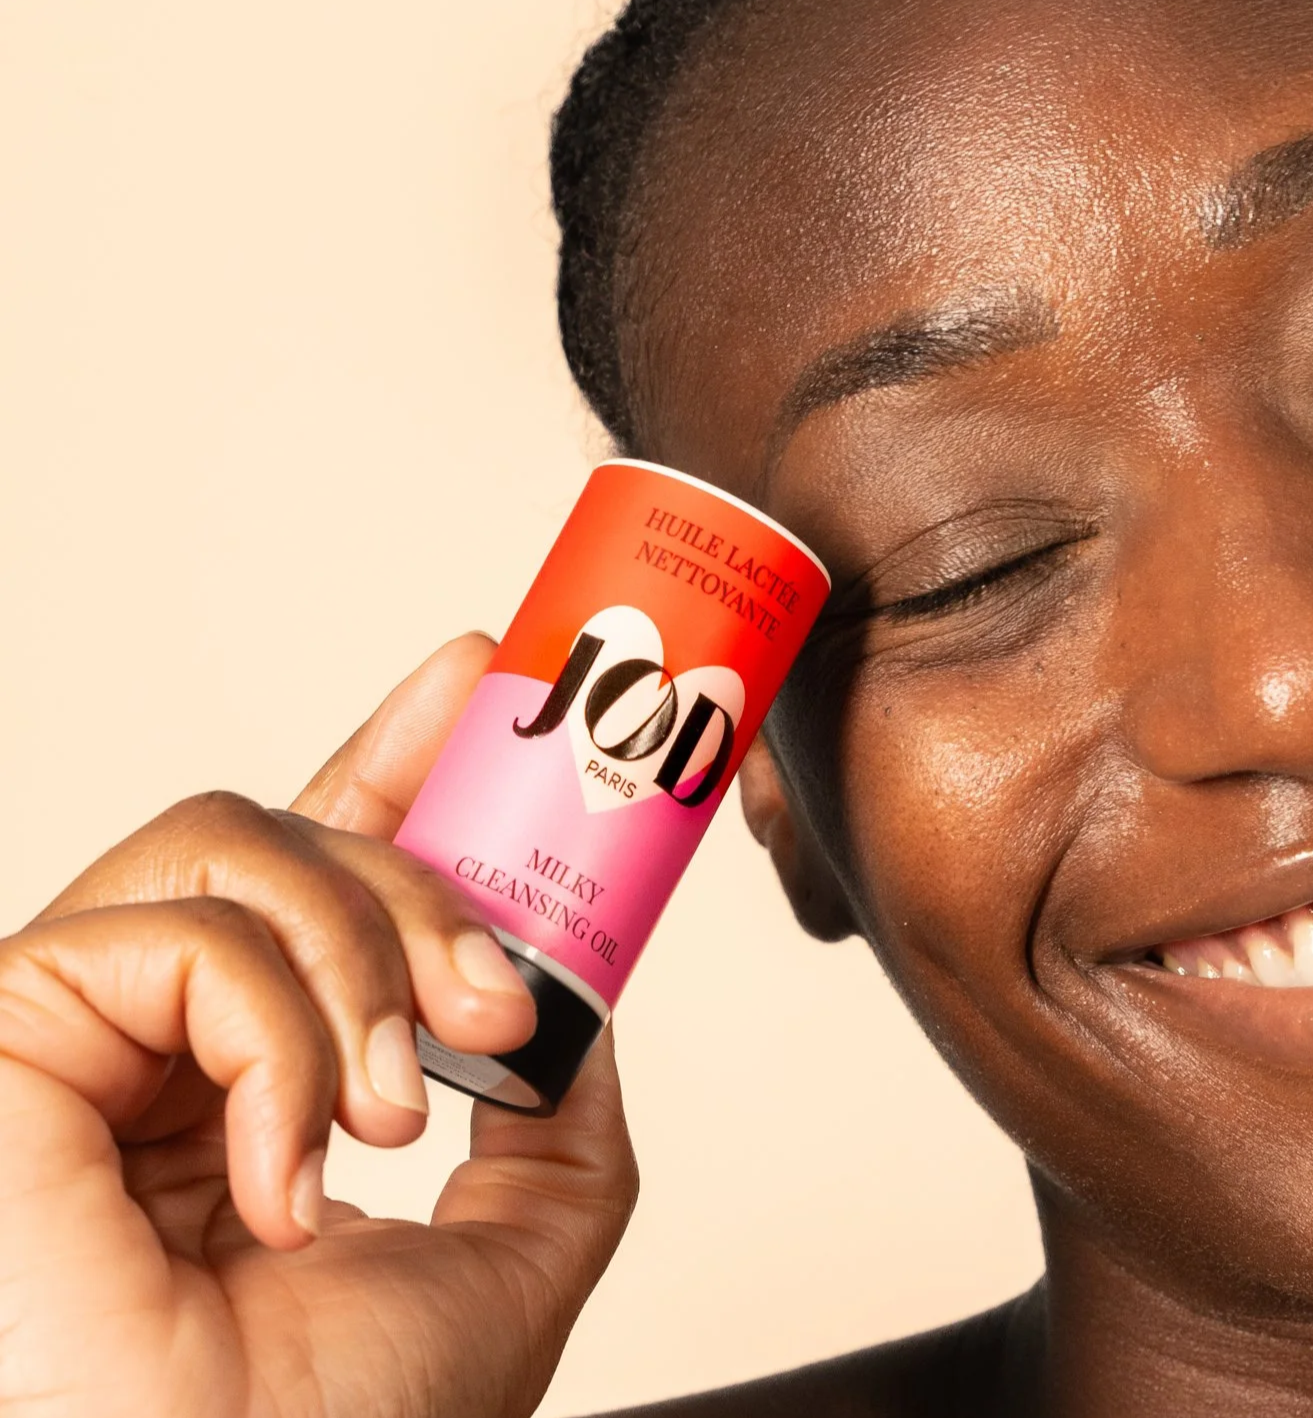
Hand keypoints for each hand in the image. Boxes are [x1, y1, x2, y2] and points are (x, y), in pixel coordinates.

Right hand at [0, 635, 638, 1417]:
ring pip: (234, 851)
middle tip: (496, 1012)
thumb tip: (577, 1011)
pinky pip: (174, 932)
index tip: (475, 676)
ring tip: (394, 1114)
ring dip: (364, 965)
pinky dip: (275, 1034)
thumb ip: (555, 1126)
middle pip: (283, 840)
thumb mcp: (513, 1255)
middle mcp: (148, 1055)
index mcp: (246, 1095)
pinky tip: (284, 1175)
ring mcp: (70, 1041)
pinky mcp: (2, 1035)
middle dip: (426, 890)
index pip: (305, 888)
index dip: (387, 767)